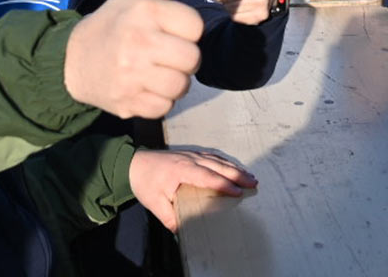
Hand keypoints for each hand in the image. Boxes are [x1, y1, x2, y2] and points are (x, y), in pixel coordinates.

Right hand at [65, 0, 204, 118]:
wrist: (72, 59)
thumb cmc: (115, 23)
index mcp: (146, 11)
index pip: (196, 27)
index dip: (187, 29)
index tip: (170, 29)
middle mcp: (139, 41)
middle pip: (193, 59)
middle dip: (184, 58)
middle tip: (166, 53)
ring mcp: (132, 74)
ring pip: (181, 86)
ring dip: (174, 81)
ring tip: (157, 70)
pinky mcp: (128, 102)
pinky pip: (164, 107)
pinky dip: (159, 100)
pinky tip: (145, 86)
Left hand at [128, 147, 256, 232]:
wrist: (133, 163)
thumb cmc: (144, 181)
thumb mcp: (154, 203)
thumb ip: (169, 218)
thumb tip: (182, 232)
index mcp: (181, 170)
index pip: (207, 177)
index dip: (223, 184)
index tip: (238, 192)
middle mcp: (189, 159)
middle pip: (218, 166)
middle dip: (237, 174)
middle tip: (253, 182)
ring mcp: (191, 155)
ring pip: (217, 159)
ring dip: (234, 168)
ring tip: (249, 176)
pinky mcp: (190, 154)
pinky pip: (212, 156)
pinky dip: (225, 162)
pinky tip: (233, 167)